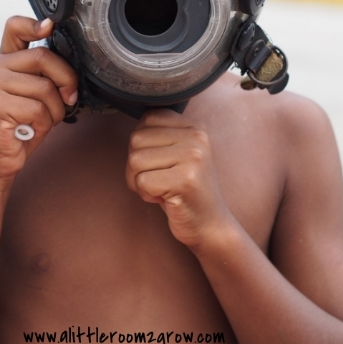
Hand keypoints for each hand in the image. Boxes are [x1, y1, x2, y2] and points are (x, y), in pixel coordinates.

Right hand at [0, 17, 77, 184]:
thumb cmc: (18, 127)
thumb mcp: (33, 94)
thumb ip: (43, 75)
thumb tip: (73, 63)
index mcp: (3, 60)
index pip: (15, 27)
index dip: (35, 23)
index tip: (50, 27)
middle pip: (43, 57)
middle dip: (66, 80)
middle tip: (68, 99)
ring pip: (44, 87)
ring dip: (55, 110)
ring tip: (42, 121)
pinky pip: (37, 109)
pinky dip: (43, 124)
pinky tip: (30, 129)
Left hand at [126, 109, 232, 249]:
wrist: (210, 225)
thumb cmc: (183, 189)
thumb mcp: (176, 153)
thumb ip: (159, 134)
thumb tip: (132, 122)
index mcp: (194, 125)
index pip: (147, 118)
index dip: (141, 144)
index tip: (157, 162)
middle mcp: (196, 136)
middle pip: (136, 139)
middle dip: (135, 165)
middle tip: (156, 180)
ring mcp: (194, 157)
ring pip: (135, 160)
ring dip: (139, 181)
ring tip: (160, 189)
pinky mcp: (186, 180)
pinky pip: (142, 182)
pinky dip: (146, 195)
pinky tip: (164, 199)